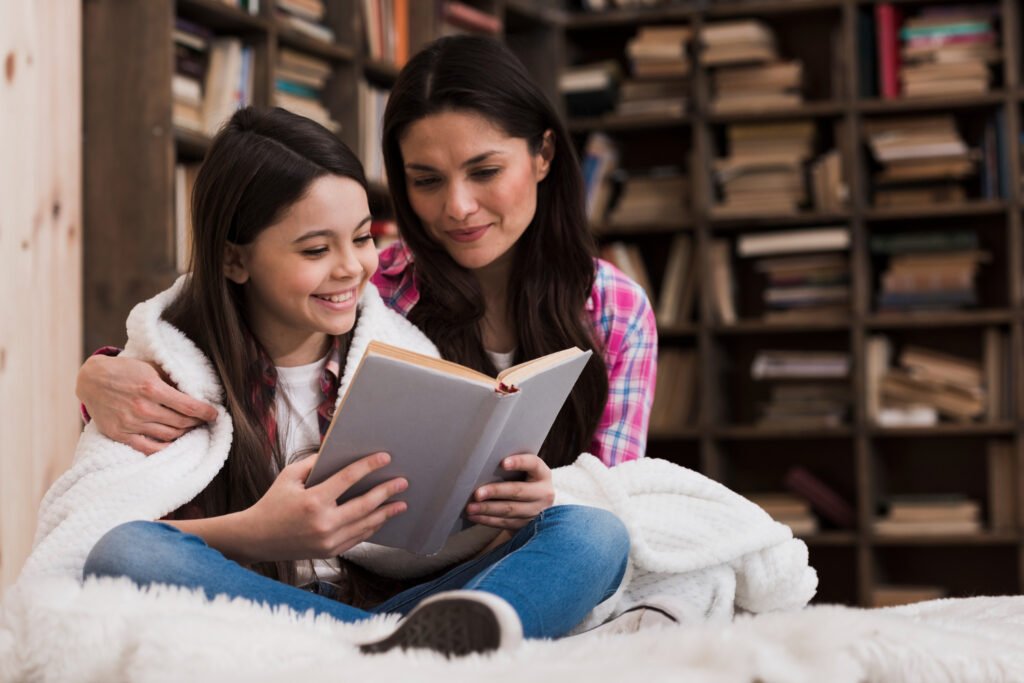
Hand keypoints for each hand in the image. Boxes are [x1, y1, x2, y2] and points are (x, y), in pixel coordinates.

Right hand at [77, 354, 217, 453]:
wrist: (91, 380)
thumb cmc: (124, 371)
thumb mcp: (150, 367)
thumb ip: (171, 380)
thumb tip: (195, 392)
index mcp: (152, 388)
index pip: (188, 406)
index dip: (205, 412)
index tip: (214, 414)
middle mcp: (142, 408)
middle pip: (181, 423)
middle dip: (197, 422)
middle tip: (203, 420)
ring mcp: (131, 423)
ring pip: (169, 436)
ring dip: (184, 434)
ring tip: (190, 428)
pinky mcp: (121, 434)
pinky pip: (149, 448)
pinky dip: (165, 447)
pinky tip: (174, 442)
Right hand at [241, 452, 407, 561]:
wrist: (256, 539)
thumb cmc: (272, 503)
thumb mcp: (288, 477)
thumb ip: (314, 464)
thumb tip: (337, 452)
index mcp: (313, 501)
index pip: (348, 479)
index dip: (369, 466)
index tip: (385, 458)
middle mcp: (323, 523)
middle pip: (365, 505)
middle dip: (387, 492)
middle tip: (403, 483)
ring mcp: (328, 540)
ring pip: (365, 525)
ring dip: (385, 513)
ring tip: (401, 503)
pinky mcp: (330, 552)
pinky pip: (358, 538)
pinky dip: (371, 527)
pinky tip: (381, 518)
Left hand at [465, 454, 553, 529]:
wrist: (540, 504)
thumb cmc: (526, 481)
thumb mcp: (527, 472)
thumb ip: (514, 467)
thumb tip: (485, 464)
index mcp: (542, 474)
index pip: (533, 464)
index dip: (519, 462)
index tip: (502, 463)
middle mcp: (543, 493)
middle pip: (518, 491)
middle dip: (496, 492)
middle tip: (477, 493)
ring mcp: (536, 511)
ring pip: (510, 510)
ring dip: (487, 509)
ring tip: (470, 507)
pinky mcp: (526, 525)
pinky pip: (505, 523)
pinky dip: (487, 520)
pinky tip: (475, 516)